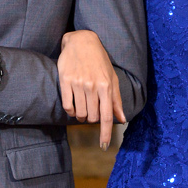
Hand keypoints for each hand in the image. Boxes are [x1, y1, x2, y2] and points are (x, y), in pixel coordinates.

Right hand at [58, 29, 125, 147]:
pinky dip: (71, 111)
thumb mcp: (112, 78)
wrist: (81, 41)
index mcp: (106, 86)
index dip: (105, 133)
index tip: (104, 146)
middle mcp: (92, 86)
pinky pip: (67, 106)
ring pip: (79, 114)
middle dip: (92, 119)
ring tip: (83, 107)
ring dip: (81, 116)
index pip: (106, 116)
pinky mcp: (65, 81)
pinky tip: (74, 105)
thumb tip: (122, 119)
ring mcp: (78, 84)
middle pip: (91, 117)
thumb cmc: (99, 60)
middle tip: (92, 109)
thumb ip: (116, 100)